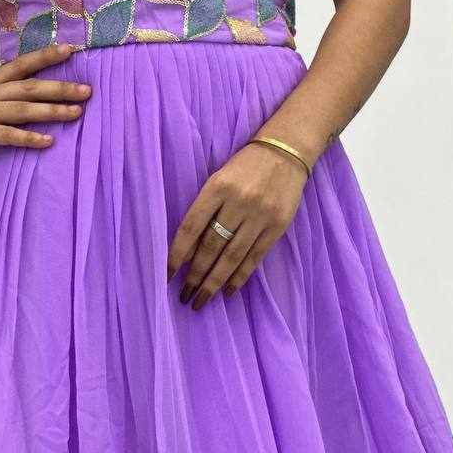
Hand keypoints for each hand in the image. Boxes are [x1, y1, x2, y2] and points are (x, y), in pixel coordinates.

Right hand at [0, 43, 90, 178]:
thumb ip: (3, 99)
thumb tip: (36, 96)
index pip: (21, 65)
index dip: (46, 56)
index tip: (72, 50)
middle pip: (28, 86)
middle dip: (60, 87)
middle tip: (88, 90)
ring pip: (20, 108)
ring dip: (51, 110)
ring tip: (76, 114)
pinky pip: (3, 135)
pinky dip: (26, 137)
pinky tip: (46, 141)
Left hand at [166, 140, 310, 309]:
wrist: (285, 152)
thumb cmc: (244, 166)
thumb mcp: (219, 177)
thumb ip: (205, 208)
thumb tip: (188, 248)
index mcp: (217, 187)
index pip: (191, 226)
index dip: (177, 253)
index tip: (168, 275)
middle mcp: (237, 202)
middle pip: (211, 245)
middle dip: (195, 274)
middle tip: (185, 296)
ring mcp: (259, 215)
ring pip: (232, 257)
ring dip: (214, 282)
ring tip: (201, 300)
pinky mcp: (277, 226)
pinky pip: (254, 257)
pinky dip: (240, 277)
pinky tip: (228, 290)